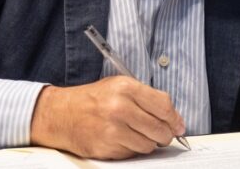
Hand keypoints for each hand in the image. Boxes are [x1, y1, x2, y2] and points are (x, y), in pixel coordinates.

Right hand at [30, 76, 184, 159]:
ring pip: (149, 145)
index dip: (175, 119)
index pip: (164, 106)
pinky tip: (121, 139)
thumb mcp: (118, 86)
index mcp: (126, 88)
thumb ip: (146, 98)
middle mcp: (120, 107)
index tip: (178, 125)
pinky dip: (131, 149)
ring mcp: (113, 129)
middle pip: (160, 129)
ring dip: (147, 143)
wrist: (61, 113)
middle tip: (161, 133)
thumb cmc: (92, 99)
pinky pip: (132, 153)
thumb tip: (174, 119)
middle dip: (164, 134)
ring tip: (135, 133)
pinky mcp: (107, 147)